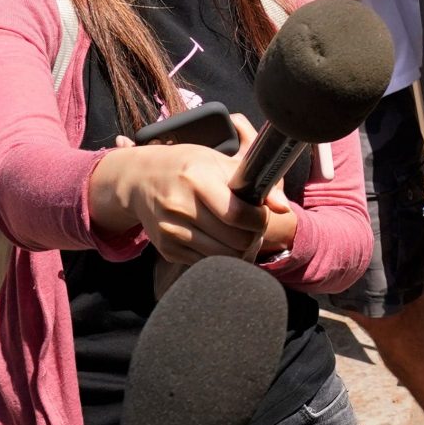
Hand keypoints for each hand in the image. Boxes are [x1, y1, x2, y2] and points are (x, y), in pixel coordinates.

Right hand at [93, 139, 273, 263]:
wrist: (140, 180)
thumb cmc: (187, 167)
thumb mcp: (218, 162)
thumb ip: (253, 183)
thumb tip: (282, 207)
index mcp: (196, 181)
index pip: (238, 215)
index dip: (259, 219)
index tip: (261, 213)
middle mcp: (180, 208)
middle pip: (236, 241)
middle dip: (254, 236)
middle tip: (254, 226)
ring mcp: (172, 232)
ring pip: (225, 257)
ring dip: (241, 250)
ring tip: (242, 234)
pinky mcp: (168, 249)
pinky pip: (207, 262)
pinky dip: (221, 256)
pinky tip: (221, 240)